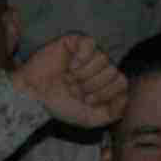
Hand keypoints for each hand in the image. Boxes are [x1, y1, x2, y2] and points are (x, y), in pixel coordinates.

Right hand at [10, 33, 129, 129]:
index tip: (87, 100)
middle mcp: (99, 66)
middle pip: (113, 71)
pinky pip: (90, 44)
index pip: (122, 82)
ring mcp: (88, 53)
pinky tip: (70, 66)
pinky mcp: (76, 41)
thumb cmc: (60, 105)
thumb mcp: (90, 118)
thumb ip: (113, 113)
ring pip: (103, 58)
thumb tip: (126, 97)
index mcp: (105, 82)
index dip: (104, 94)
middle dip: (92, 86)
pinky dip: (80, 58)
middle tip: (76, 90)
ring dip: (83, 74)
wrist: (34, 97)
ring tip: (69, 79)